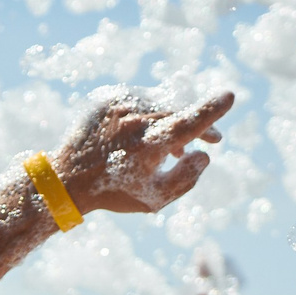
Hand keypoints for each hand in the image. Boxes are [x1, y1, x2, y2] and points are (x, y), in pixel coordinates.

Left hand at [51, 90, 234, 215]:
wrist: (67, 177)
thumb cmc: (114, 190)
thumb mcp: (154, 199)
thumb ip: (186, 179)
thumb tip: (205, 155)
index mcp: (148, 145)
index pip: (187, 122)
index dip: (210, 110)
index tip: (229, 95)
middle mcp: (134, 119)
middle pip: (179, 111)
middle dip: (200, 124)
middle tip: (214, 140)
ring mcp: (119, 103)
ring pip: (162, 103)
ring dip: (174, 120)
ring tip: (175, 147)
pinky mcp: (108, 96)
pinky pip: (141, 99)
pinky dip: (151, 113)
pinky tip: (147, 134)